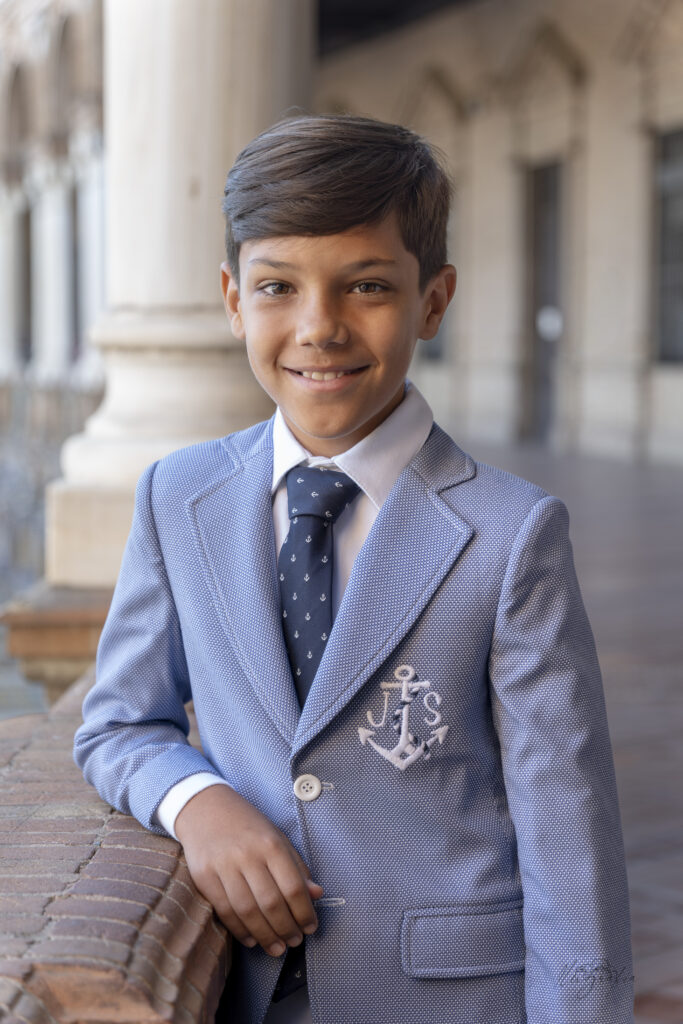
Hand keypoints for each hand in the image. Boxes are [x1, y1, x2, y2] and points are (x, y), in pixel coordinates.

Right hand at [175, 784, 322, 956]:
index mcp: (271, 843)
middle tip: (294, 942)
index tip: (310, 927)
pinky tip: (252, 939)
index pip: (293, 887)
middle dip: (286, 928)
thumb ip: (297, 867)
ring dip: (265, 935)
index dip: (305, 912)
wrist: (204, 807)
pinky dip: (240, 930)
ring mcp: (223, 866)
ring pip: (248, 911)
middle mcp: (248, 854)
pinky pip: (224, 910)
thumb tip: (317, 894)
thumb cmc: (246, 825)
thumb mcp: (277, 837)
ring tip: (277, 948)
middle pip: (271, 903)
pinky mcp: (203, 876)